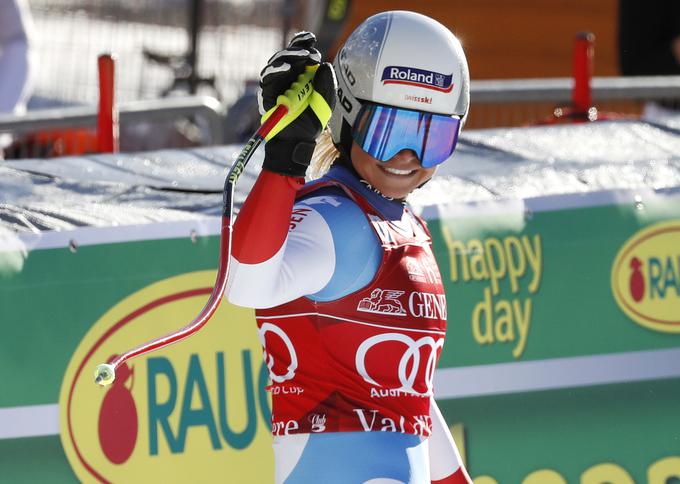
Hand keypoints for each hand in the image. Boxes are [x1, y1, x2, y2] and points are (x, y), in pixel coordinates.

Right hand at [258, 31, 335, 176]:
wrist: (297, 142)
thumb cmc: (311, 122)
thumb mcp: (325, 102)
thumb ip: (326, 84)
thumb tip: (324, 64)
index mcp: (302, 75)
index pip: (300, 54)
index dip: (303, 44)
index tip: (311, 39)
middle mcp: (288, 77)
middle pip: (288, 56)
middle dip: (298, 50)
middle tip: (310, 52)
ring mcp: (277, 85)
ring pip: (277, 63)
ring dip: (289, 57)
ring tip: (302, 56)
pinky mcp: (268, 94)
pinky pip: (268, 79)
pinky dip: (275, 71)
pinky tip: (286, 68)